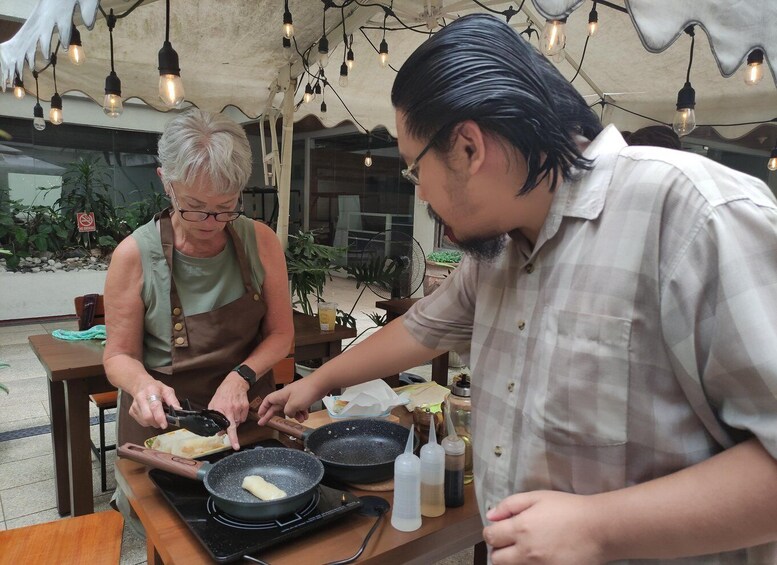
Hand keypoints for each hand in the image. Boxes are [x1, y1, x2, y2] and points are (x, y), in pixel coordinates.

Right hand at [129, 379, 179, 429]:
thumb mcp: (167, 390)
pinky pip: (141, 422)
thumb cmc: (155, 388)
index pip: (155, 406)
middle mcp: (141, 398)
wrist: (140, 384)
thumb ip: (173, 400)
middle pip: (147, 416)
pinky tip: (151, 414)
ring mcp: (134, 405)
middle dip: (157, 422)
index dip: (160, 417)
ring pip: (144, 421)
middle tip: (163, 421)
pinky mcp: (131, 411)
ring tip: (157, 415)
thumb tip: (178, 410)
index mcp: (151, 391)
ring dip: (153, 422)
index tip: (164, 425)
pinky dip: (148, 422)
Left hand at [209, 372, 249, 449]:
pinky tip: (236, 411)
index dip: (232, 437)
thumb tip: (217, 429)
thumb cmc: (223, 393)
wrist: (235, 382)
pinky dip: (239, 417)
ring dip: (234, 422)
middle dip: (234, 436)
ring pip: (238, 422)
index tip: (236, 446)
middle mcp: (231, 409)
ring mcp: (239, 408)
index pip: (227, 426)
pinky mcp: (245, 406)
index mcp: (221, 409)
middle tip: (234, 443)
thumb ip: (213, 416)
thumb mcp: (213, 402)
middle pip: (234, 426)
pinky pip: (243, 418)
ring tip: (231, 415)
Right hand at [257, 379, 322, 424]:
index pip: (268, 400)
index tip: (259, 415)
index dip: (262, 407)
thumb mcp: (294, 405)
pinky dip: (302, 412)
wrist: (320, 384)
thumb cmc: (306, 392)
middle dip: (272, 415)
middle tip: (266, 423)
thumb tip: (289, 414)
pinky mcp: (303, 398)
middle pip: (277, 406)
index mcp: (281, 395)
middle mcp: (286, 396)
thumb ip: (288, 411)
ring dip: (294, 416)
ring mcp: (295, 397)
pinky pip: (299, 408)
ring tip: (300, 419)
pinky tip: (306, 416)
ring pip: (290, 409)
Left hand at [483, 490, 604, 564]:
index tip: (498, 529)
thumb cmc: (568, 508)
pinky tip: (539, 556)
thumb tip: (491, 516)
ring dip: (511, 559)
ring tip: (524, 548)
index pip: (490, 536)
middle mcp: (526, 551)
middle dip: (498, 549)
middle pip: (496, 559)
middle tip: (509, 541)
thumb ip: (510, 505)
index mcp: (520, 528)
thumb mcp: (537, 497)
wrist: (599, 528)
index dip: (491, 532)